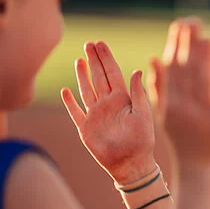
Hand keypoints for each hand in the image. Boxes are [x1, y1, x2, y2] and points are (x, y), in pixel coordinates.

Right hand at [61, 42, 155, 184]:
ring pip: (87, 90)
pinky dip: (70, 102)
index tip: (100, 43)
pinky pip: (75, 112)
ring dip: (83, 76)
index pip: (113, 73)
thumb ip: (138, 93)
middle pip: (99, 77)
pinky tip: (66, 91)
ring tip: (80, 60)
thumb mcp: (143, 114)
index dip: (106, 58)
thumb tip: (136, 70)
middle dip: (94, 60)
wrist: (131, 164)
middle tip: (89, 43)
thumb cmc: (142, 141)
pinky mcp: (85, 128)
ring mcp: (95, 115)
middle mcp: (108, 104)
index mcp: (123, 99)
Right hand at [148, 19, 209, 170]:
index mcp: (172, 103)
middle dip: (189, 46)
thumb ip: (160, 88)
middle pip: (188, 72)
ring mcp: (205, 117)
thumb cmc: (185, 138)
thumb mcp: (166, 114)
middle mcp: (186, 108)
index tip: (180, 24)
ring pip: (204, 85)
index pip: (174, 69)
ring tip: (208, 40)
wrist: (200, 170)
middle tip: (193, 22)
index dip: (177, 45)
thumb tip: (153, 58)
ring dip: (205, 62)